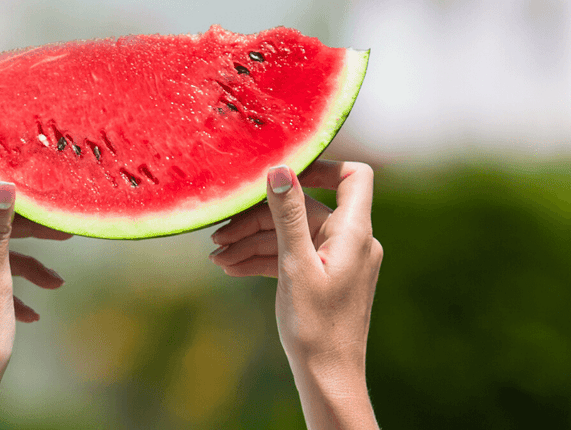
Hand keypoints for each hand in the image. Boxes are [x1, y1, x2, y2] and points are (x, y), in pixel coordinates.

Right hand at [210, 160, 381, 429]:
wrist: (328, 377)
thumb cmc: (316, 326)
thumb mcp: (295, 265)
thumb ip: (288, 215)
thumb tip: (280, 169)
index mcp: (353, 232)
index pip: (351, 177)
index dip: (319, 166)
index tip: (278, 173)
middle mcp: (351, 241)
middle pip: (304, 209)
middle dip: (260, 218)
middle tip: (219, 235)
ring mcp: (337, 260)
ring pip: (292, 235)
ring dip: (254, 242)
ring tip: (217, 257)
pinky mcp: (324, 278)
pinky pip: (293, 256)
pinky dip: (265, 259)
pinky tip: (231, 268)